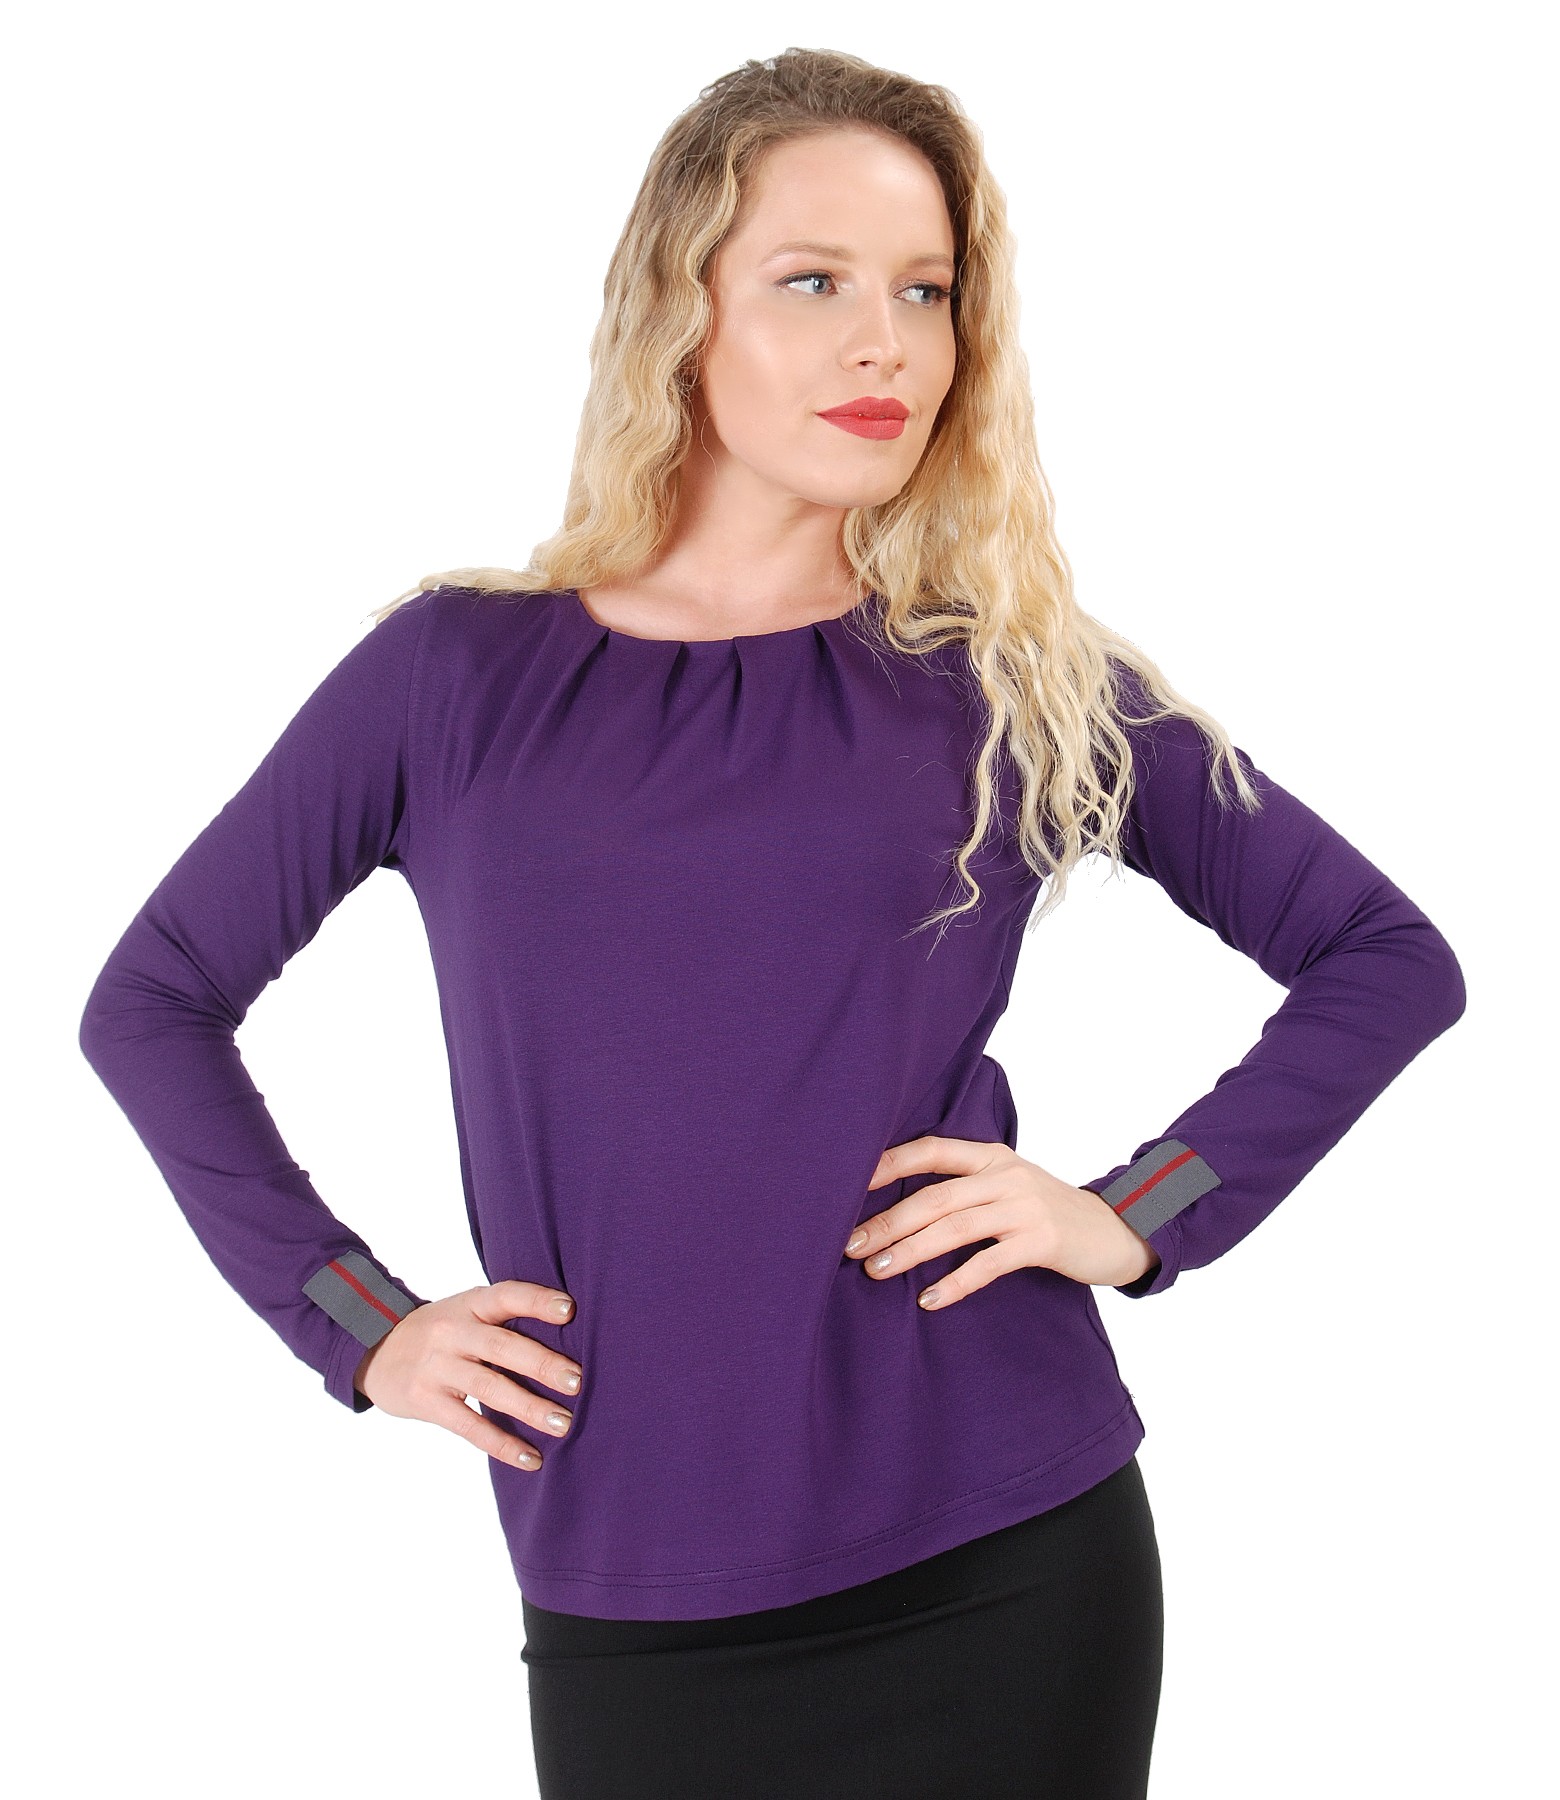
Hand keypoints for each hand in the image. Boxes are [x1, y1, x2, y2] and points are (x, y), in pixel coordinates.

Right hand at [353, 1280, 583, 1470]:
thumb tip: (568, 1333)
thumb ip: (502, 1319)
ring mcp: (437, 1367)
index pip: (505, 1295)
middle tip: (577, 1381)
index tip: (570, 1310)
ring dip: (529, 1408)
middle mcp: (452, 1332)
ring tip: (563, 1424)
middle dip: (542, 1364)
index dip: (537, 1300)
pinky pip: (469, 1425)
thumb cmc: (440, 1332)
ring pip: (489, 1388)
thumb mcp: (464, 1312)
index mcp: (469, 1304)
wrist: (375, 1350)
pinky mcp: (426, 1401)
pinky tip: (530, 1457)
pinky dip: (501, 1443)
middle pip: (501, 1346)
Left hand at [843, 1135, 1159, 1308]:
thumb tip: (899, 1210)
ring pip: (955, 1227)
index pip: (932, 1150)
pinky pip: (989, 1262)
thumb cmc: (1048, 1212)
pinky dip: (957, 1282)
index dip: (889, 1163)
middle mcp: (1004, 1175)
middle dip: (888, 1220)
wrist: (1116, 1230)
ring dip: (911, 1250)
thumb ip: (966, 1189)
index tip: (848, 1183)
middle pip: (935, 1196)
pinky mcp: (1041, 1241)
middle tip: (850, 1245)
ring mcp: (1024, 1207)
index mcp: (991, 1156)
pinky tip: (930, 1300)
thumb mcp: (1008, 1187)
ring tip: (877, 1271)